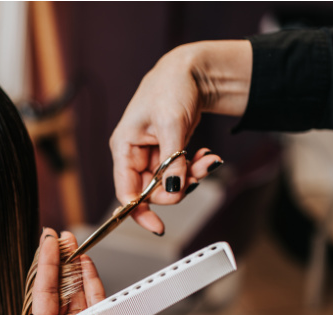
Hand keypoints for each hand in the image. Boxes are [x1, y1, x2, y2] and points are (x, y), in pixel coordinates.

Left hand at [17, 229, 175, 314]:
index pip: (39, 300)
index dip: (42, 272)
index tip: (44, 248)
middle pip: (55, 291)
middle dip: (55, 263)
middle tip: (54, 237)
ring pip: (75, 290)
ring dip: (72, 265)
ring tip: (69, 241)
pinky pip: (96, 296)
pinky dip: (91, 278)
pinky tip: (85, 261)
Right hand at [110, 40, 251, 234]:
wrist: (191, 70)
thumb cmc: (172, 87)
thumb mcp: (172, 124)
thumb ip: (171, 162)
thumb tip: (171, 191)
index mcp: (124, 147)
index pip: (125, 191)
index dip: (139, 212)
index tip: (158, 226)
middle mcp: (134, 154)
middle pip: (151, 191)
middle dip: (178, 186)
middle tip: (200, 173)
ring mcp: (151, 155)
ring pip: (169, 183)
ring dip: (191, 176)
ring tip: (209, 160)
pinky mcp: (167, 152)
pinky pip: (179, 172)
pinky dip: (194, 168)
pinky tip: (207, 156)